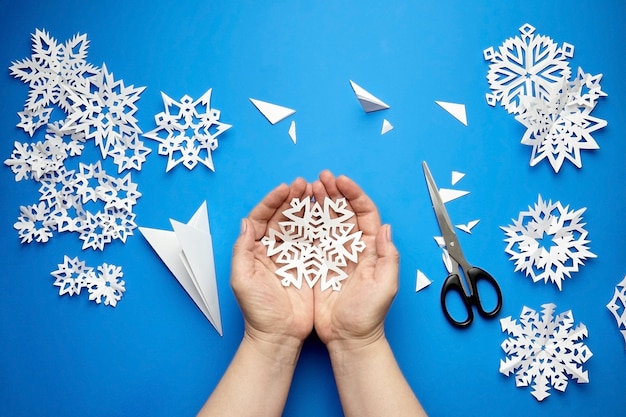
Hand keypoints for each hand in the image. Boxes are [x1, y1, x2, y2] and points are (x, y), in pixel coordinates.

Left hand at [231, 178, 313, 352]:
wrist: (279, 335)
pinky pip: (316, 240)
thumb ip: (242, 250)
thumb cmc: (257, 311)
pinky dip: (321, 225)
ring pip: (301, 224)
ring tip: (317, 191)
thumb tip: (246, 222)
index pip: (262, 217)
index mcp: (256, 249)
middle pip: (283, 216)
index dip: (272, 201)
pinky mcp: (310, 264)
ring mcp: (293, 255)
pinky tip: (328, 212)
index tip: (284, 189)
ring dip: (308, 207)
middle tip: (304, 185)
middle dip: (292, 198)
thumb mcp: (242, 279)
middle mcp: (274, 248)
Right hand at [312, 171, 398, 349]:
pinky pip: (310, 238)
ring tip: (307, 187)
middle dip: (333, 192)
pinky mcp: (317, 263)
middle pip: (343, 212)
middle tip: (320, 178)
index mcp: (370, 248)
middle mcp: (352, 247)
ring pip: (326, 221)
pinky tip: (296, 211)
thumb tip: (385, 227)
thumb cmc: (369, 314)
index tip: (341, 181)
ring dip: (318, 203)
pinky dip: (304, 223)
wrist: (348, 337)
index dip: (354, 195)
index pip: (364, 213)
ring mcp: (334, 254)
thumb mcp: (385, 286)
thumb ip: (388, 256)